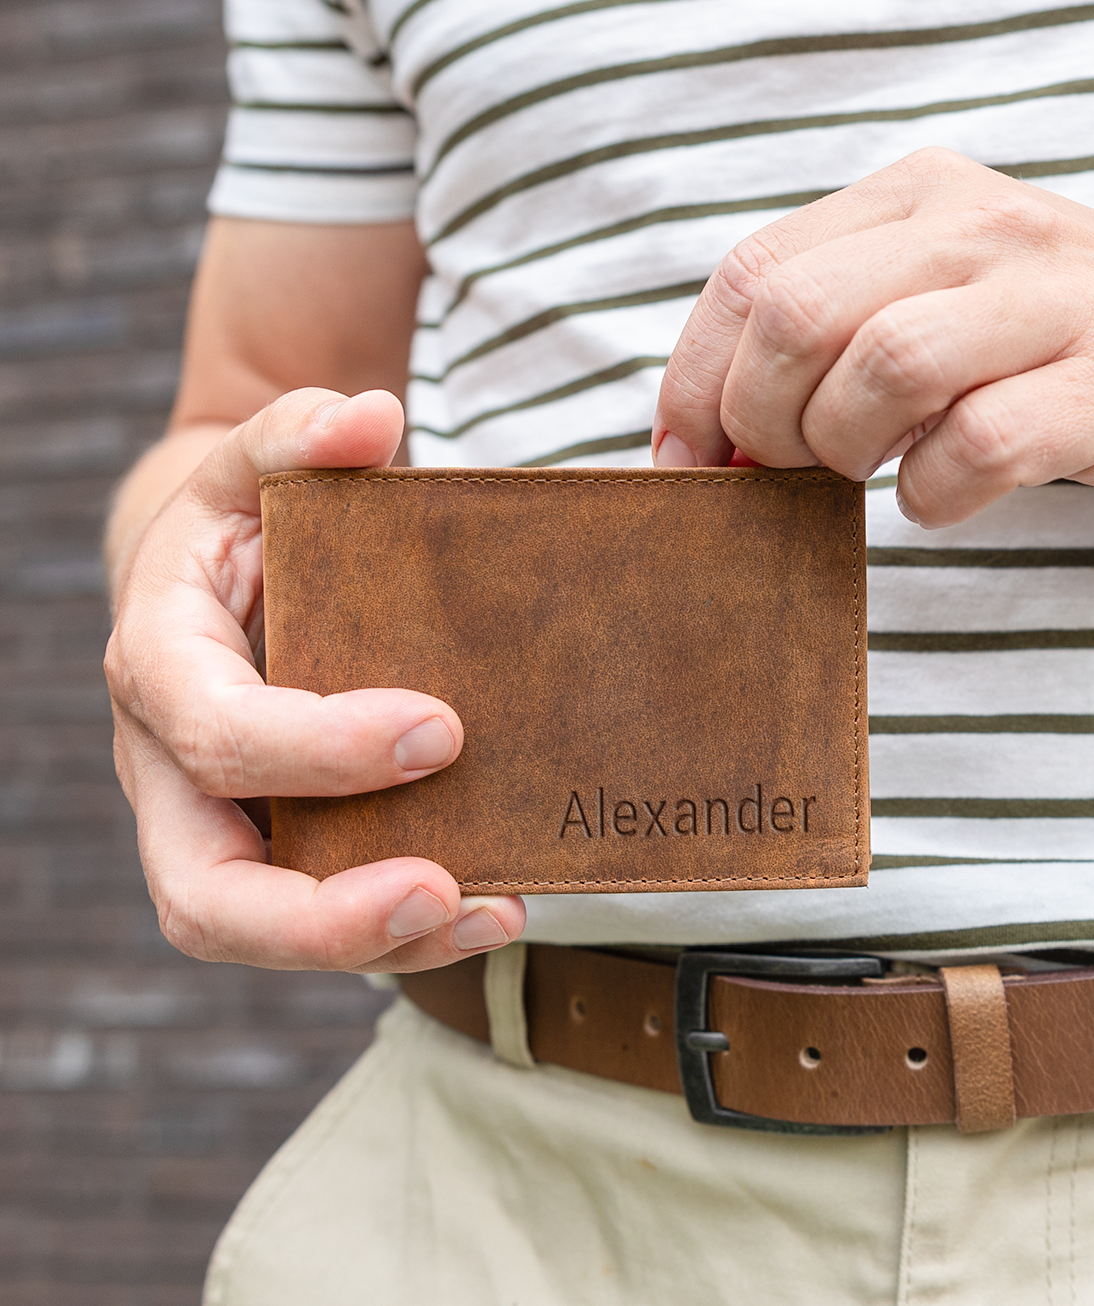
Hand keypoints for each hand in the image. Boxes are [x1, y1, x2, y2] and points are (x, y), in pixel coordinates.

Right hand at [105, 388, 525, 970]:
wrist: (218, 582)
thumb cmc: (243, 525)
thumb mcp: (253, 465)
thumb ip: (300, 431)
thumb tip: (372, 417)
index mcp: (162, 667)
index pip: (216, 734)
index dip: (317, 750)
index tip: (441, 731)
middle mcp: (172, 768)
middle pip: (204, 893)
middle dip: (320, 916)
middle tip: (441, 890)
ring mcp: (217, 822)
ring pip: (259, 932)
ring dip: (375, 943)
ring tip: (494, 910)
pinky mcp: (271, 848)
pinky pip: (316, 916)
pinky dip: (400, 927)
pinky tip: (492, 901)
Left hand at [653, 148, 1093, 524]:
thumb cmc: (1044, 344)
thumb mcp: (929, 299)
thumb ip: (822, 338)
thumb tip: (701, 435)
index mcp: (914, 202)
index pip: (752, 273)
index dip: (694, 380)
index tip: (687, 458)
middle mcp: (977, 230)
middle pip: (799, 317)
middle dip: (761, 420)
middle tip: (785, 469)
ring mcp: (1051, 300)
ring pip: (884, 367)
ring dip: (844, 451)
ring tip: (868, 474)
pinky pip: (977, 443)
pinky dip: (934, 493)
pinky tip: (941, 494)